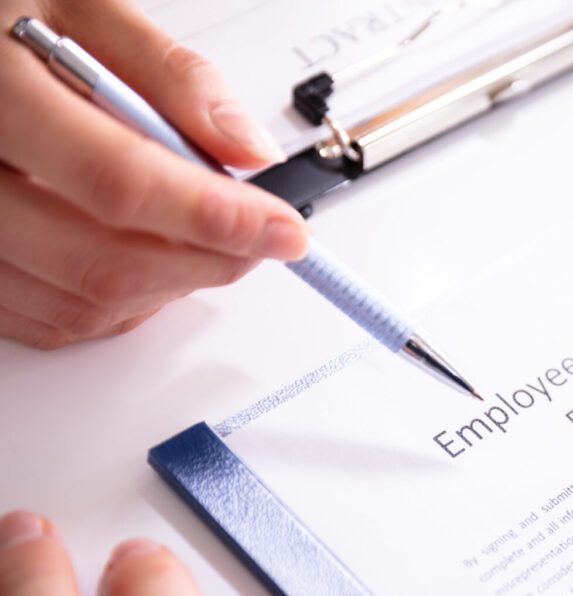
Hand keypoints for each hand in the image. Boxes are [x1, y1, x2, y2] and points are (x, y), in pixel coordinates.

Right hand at [0, 0, 306, 348]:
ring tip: (202, 236)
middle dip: (207, 260)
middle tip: (259, 237)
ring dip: (170, 285)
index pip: (118, 181)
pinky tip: (147, 256)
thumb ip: (173, 76)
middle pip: (104, 262)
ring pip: (83, 305)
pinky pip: (55, 322)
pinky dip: (124, 304)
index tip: (280, 228)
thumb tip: (248, 149)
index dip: (213, 215)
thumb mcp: (85, 10)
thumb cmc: (8, 20)